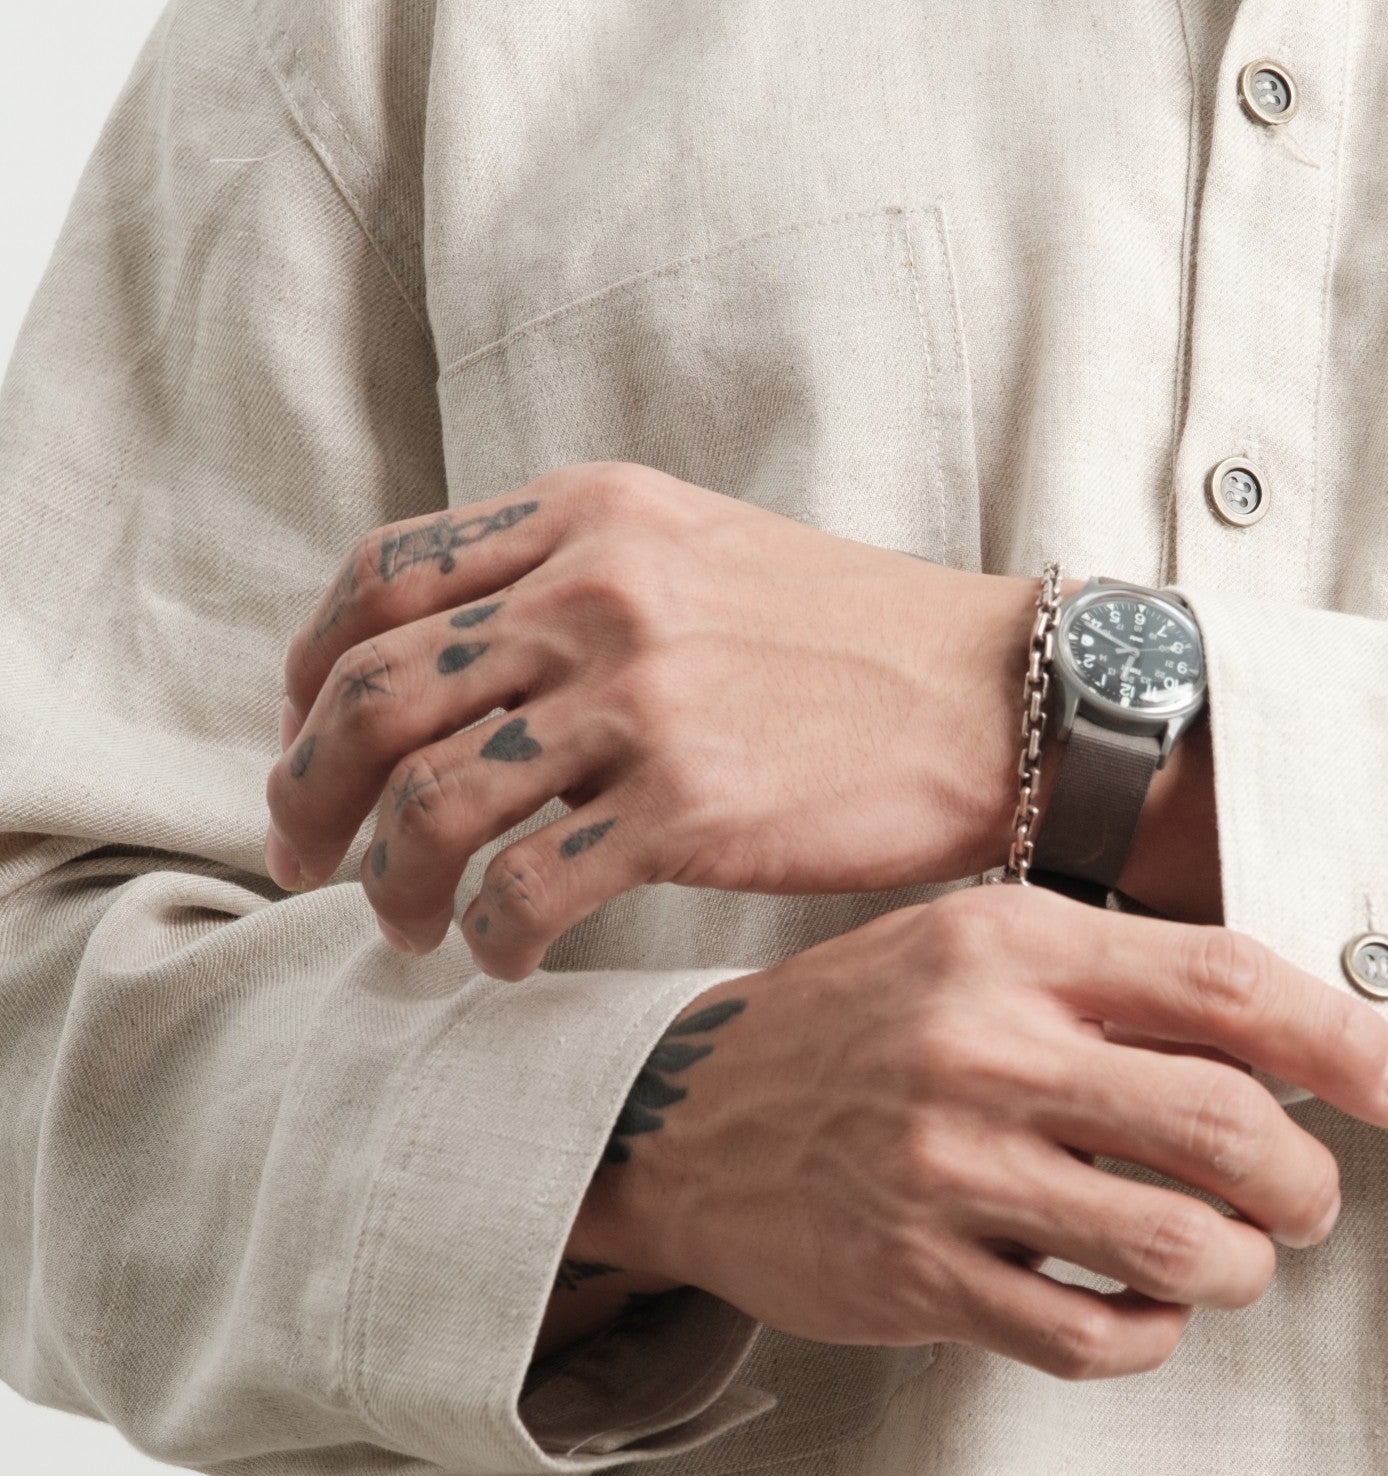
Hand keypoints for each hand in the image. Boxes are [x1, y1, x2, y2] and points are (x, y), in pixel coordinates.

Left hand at [265, 464, 1048, 976]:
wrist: (996, 698)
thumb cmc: (854, 639)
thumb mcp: (699, 549)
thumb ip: (575, 575)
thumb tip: (449, 661)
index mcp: (586, 517)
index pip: (377, 582)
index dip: (309, 672)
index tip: (305, 740)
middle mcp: (594, 593)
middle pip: (370, 696)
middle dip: (307, 791)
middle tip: (302, 856)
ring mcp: (638, 701)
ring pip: (428, 803)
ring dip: (388, 883)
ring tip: (401, 928)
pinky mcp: (685, 807)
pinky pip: (525, 889)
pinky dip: (488, 938)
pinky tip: (504, 959)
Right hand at [552, 885, 1387, 1381]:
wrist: (682, 1116)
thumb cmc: (866, 1028)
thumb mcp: (980, 950)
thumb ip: (1121, 978)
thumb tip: (1308, 1039)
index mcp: (1014, 945)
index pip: (1230, 983)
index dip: (1346, 1045)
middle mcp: (982, 1050)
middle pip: (1227, 1127)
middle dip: (1308, 1184)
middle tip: (1309, 1201)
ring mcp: (944, 1171)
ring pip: (1178, 1248)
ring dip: (1245, 1269)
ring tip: (1236, 1260)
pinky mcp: (914, 1279)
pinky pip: (1094, 1338)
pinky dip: (1155, 1338)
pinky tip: (1148, 1312)